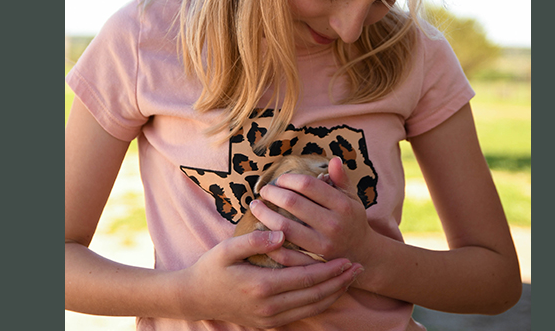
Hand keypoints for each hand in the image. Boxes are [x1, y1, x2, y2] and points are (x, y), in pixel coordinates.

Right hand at [181, 229, 362, 328]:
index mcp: (262, 286)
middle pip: (315, 296)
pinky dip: (320, 304)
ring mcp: (270, 319)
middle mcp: (269, 307)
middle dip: (339, 282)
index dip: (330, 270)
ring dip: (334, 294)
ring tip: (351, 280)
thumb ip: (255, 239)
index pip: (306, 279)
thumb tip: (282, 233)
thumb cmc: (211, 268)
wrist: (194, 297)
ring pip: (312, 308)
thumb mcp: (227, 249)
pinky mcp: (269, 324)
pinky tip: (330, 293)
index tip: (348, 258)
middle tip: (359, 268)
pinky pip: (302, 315)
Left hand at [251, 157, 372, 264]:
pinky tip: (261, 228)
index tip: (279, 179)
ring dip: (264, 213)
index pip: (307, 185)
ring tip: (256, 206)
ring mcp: (322, 244)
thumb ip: (341, 179)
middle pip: (292, 202)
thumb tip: (334, 159)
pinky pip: (284, 250)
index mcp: (342, 205)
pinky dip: (269, 237)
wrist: (360, 253)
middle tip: (264, 190)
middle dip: (272, 193)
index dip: (288, 179)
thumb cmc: (351, 219)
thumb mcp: (352, 197)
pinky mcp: (312, 260)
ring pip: (284, 226)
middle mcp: (333, 224)